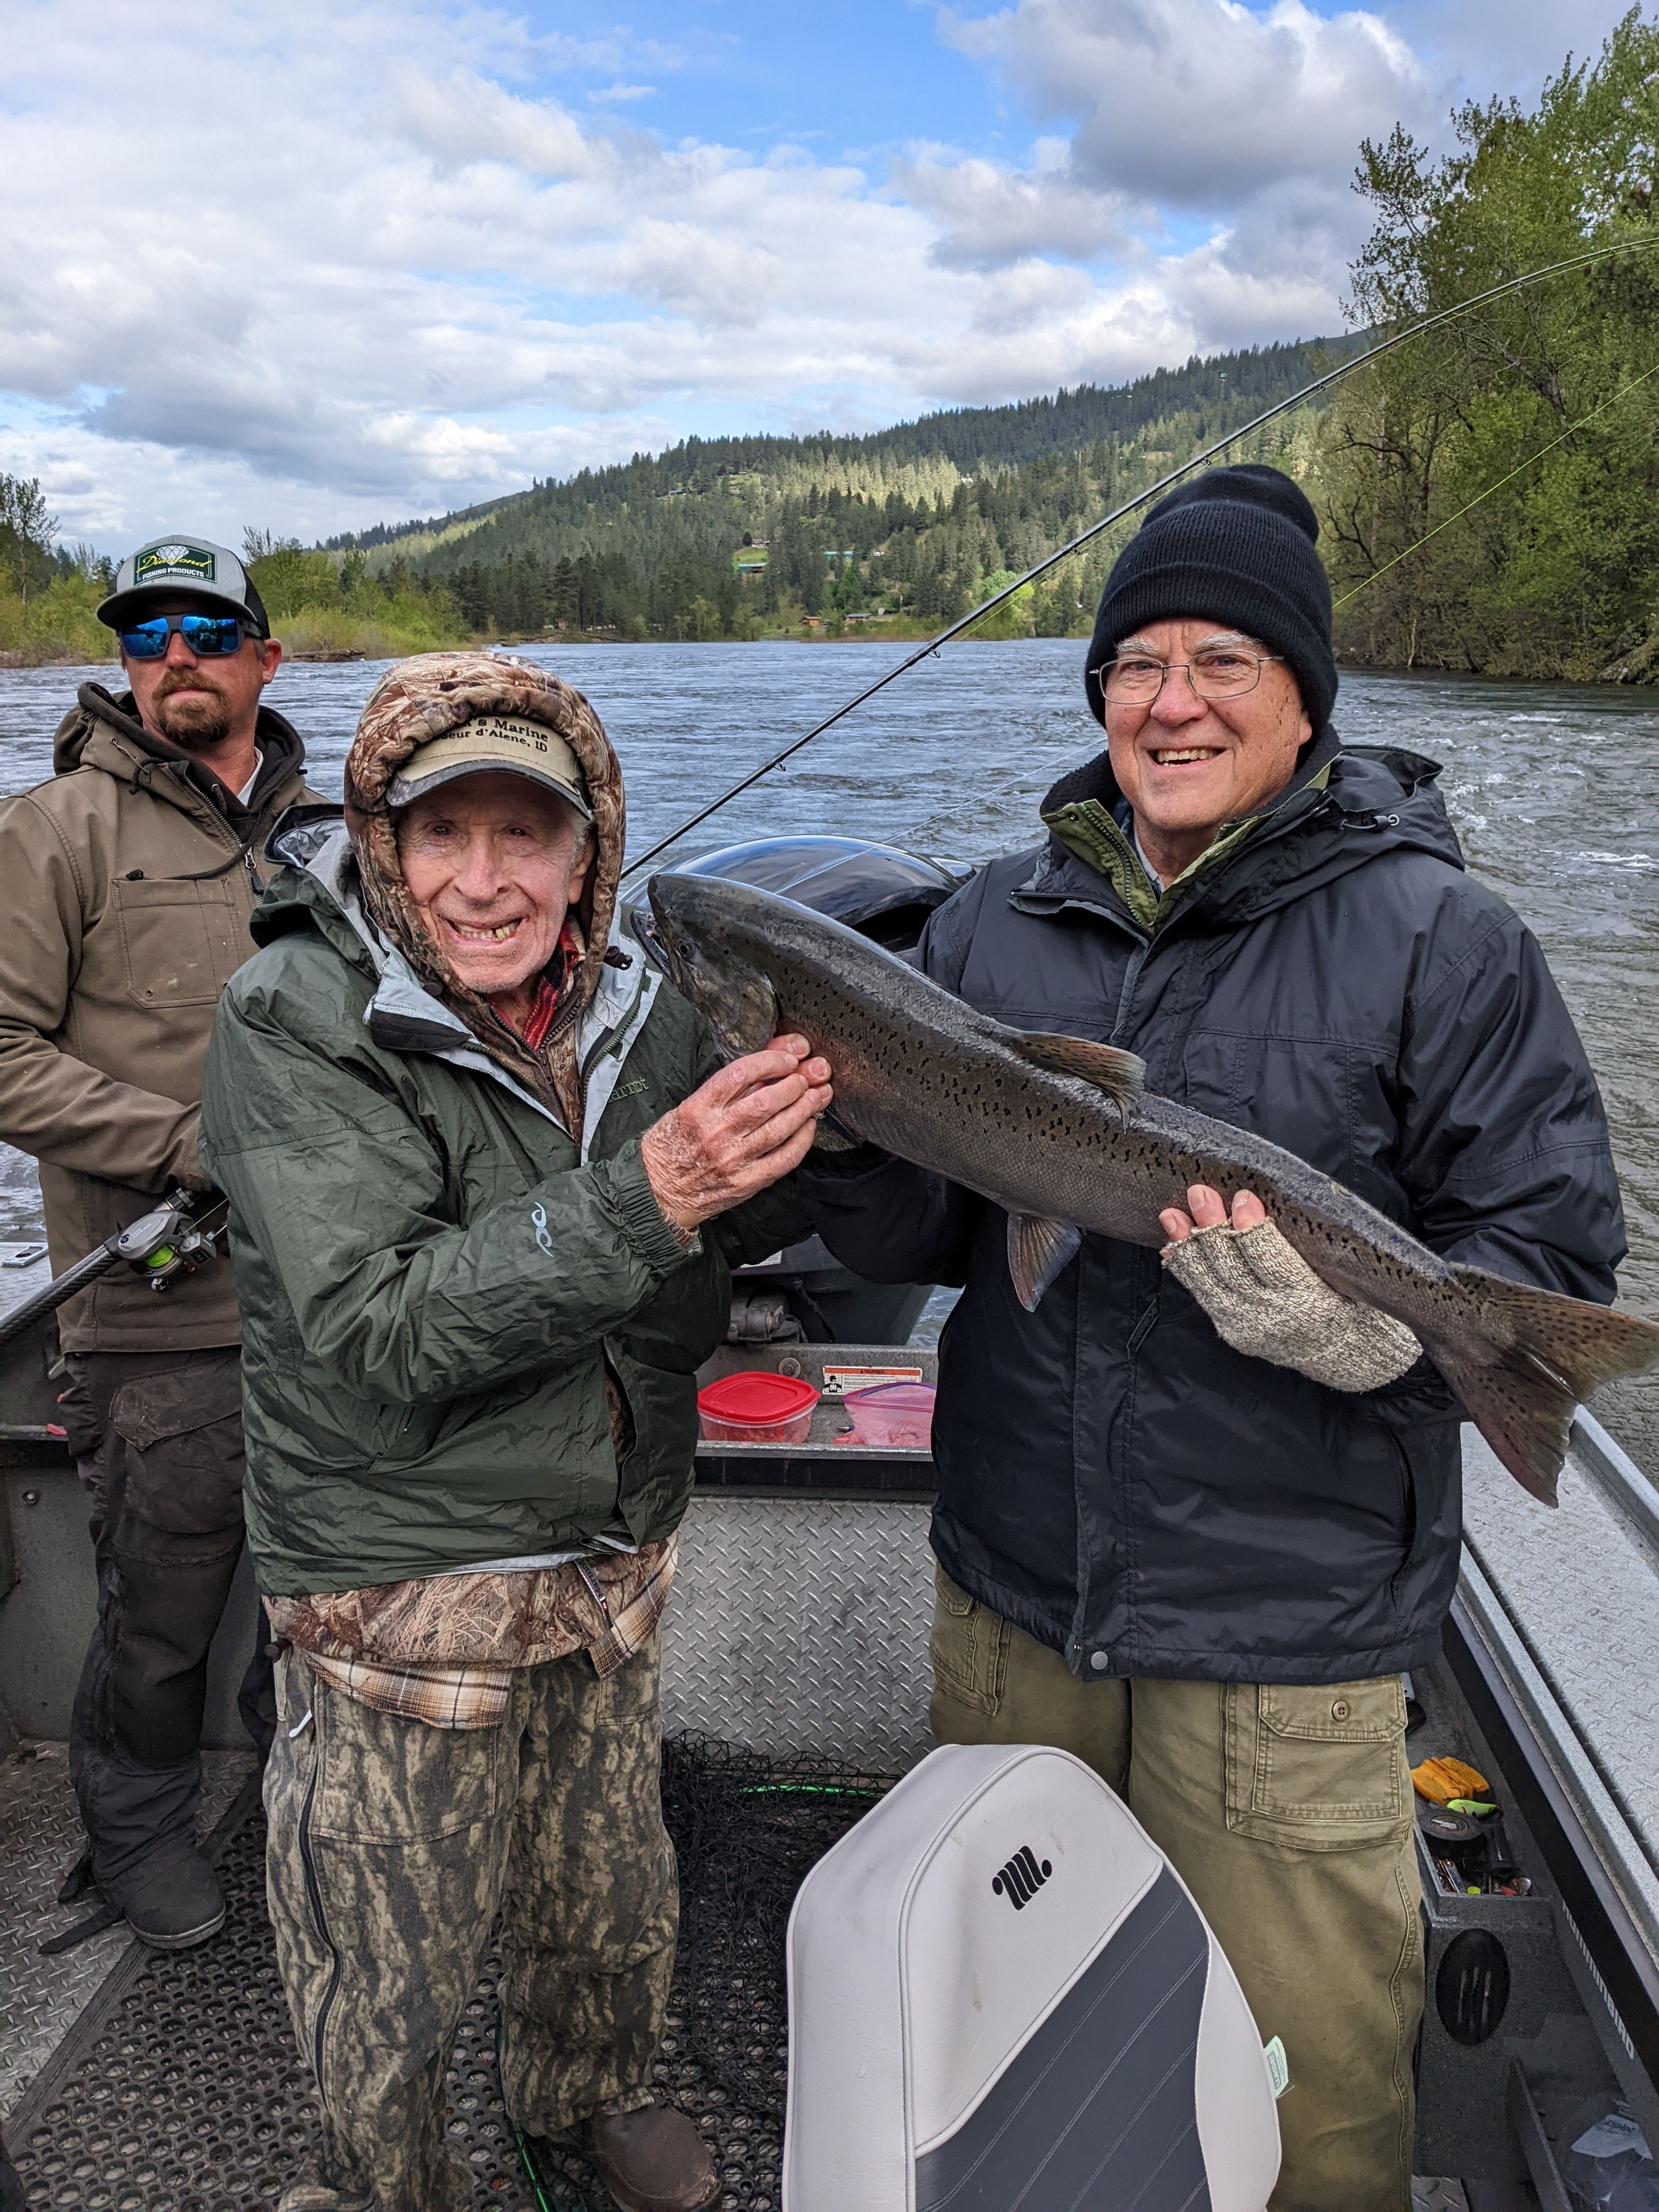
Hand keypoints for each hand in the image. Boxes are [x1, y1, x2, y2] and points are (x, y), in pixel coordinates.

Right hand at [641, 1035, 832, 1230]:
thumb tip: (766, 1061)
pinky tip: (809, 1126)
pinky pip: (783, 1159)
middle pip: (766, 1101)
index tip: (788, 1059)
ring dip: (805, 1108)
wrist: (657, 1192)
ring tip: (817, 1095)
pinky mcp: (745, 1182)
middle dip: (794, 1084)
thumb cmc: (672, 1145)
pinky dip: (802, 1140)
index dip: (771, 1061)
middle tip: (807, 1077)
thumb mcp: (688, 1108)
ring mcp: (732, 1160)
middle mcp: (716, 1133)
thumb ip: (725, 1087)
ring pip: (779, 1128)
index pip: (740, 1073)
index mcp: (697, 1108)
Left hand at [1158, 1187, 1420, 1391]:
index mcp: (1307, 1298)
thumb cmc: (1346, 1299)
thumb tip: (1258, 1202)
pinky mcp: (1232, 1332)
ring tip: (1172, 1214)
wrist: (1342, 1351)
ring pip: (1210, 1282)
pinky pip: (1203, 1297)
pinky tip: (1173, 1247)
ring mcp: (1248, 1327)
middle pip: (1233, 1267)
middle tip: (1199, 1193)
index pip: (1271, 1259)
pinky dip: (1186, 1270)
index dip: (1251, 1228)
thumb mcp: (1338, 1271)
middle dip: (1212, 1227)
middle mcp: (1273, 1316)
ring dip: (1189, 1245)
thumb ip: (1303, 1244)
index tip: (1241, 1197)